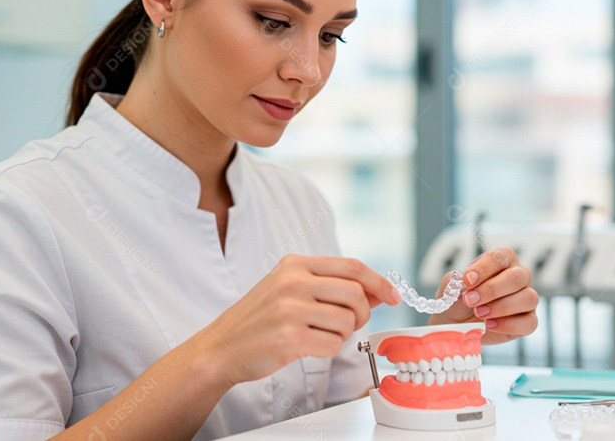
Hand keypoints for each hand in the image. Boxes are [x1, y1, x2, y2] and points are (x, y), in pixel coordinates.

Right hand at [195, 255, 399, 385]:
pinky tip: (309, 346)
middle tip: (349, 323)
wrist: (221, 347)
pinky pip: (333, 345)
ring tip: (320, 334)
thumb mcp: (291, 288)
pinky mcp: (289, 338)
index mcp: (295, 264)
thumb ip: (331, 285)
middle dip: (362, 313)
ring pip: (347, 321)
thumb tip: (378, 291)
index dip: (378, 282)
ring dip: (342, 334)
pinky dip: (329, 350)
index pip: (352, 267)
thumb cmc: (261, 319)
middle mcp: (293, 282)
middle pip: (356, 294)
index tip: (393, 295)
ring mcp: (290, 310)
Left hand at [427, 247, 538, 344]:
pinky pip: (530, 322)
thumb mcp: (453, 286)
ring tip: (480, 313)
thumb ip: (459, 281)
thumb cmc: (459, 300)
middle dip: (491, 290)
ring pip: (528, 298)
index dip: (483, 269)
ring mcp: (527, 298)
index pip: (499, 257)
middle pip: (517, 277)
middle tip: (471, 300)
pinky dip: (508, 325)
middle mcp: (520, 276)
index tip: (467, 280)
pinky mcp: (529, 321)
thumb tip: (470, 284)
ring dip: (501, 307)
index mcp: (502, 260)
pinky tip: (489, 325)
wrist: (457, 324)